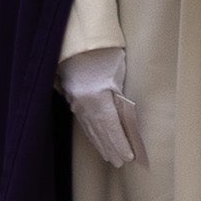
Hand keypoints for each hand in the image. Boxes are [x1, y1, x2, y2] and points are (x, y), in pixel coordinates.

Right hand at [59, 45, 143, 169]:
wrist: (78, 37)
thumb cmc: (104, 51)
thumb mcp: (117, 73)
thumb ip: (119, 98)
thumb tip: (124, 120)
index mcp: (96, 97)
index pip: (111, 127)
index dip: (120, 143)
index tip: (129, 157)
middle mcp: (83, 103)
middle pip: (99, 131)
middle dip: (111, 148)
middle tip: (120, 163)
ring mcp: (75, 101)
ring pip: (89, 127)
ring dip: (100, 143)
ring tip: (109, 156)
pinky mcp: (71, 97)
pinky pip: (82, 120)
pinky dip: (91, 132)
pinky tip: (95, 138)